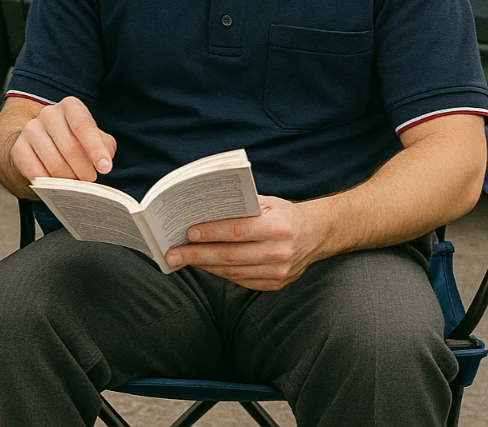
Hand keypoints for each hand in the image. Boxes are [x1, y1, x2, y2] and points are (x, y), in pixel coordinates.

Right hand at [13, 96, 116, 182]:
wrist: (43, 141)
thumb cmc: (76, 140)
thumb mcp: (95, 138)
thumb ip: (104, 148)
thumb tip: (103, 164)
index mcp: (70, 106)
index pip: (83, 125)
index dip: (95, 148)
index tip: (105, 168)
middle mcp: (49, 113)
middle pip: (69, 147)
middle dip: (83, 169)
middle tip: (90, 179)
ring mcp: (31, 129)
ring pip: (53, 162)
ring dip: (68, 178)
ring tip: (75, 181)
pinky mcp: (19, 147)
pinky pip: (35, 171)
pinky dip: (49, 182)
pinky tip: (57, 184)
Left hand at [164, 196, 321, 290]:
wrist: (315, 235)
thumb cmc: (283, 214)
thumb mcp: (267, 202)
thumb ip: (239, 206)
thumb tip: (201, 210)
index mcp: (278, 227)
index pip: (238, 231)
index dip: (211, 233)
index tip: (187, 233)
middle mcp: (280, 252)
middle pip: (230, 256)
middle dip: (197, 255)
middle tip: (172, 254)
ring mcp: (278, 272)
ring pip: (232, 271)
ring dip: (204, 265)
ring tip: (182, 259)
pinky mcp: (275, 284)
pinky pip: (240, 280)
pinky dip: (219, 272)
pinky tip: (203, 265)